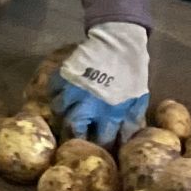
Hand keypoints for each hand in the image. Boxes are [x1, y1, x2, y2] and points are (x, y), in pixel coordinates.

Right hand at [50, 22, 150, 146]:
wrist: (119, 43)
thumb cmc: (132, 73)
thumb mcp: (138, 100)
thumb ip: (130, 122)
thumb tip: (124, 141)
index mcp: (109, 114)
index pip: (101, 140)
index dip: (101, 146)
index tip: (99, 147)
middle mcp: (87, 105)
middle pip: (73, 129)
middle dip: (74, 136)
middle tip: (76, 137)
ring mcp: (72, 89)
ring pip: (58, 110)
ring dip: (63, 114)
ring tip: (68, 114)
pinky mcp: (63, 74)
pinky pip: (52, 90)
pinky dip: (55, 94)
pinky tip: (62, 95)